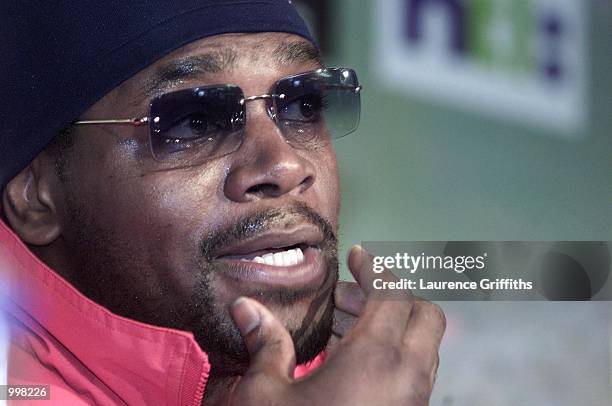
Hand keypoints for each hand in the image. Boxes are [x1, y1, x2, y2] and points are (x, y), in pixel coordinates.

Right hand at [226, 245, 445, 405]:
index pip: (392, 293)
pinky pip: (415, 373)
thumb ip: (265, 344)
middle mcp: (408, 378)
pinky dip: (393, 353)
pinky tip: (350, 362)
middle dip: (392, 295)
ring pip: (423, 345)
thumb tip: (246, 307)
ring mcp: (415, 403)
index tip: (357, 256)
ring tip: (343, 325)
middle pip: (424, 314)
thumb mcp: (264, 396)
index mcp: (377, 360)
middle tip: (347, 296)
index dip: (376, 268)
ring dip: (392, 325)